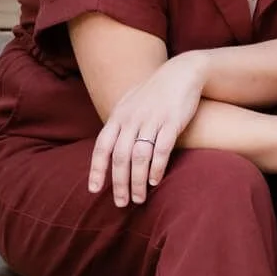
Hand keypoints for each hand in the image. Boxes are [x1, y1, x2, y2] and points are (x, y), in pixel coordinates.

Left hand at [90, 53, 205, 206]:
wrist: (181, 73)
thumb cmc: (154, 91)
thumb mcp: (130, 103)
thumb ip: (118, 123)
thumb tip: (107, 145)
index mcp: (118, 116)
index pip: (101, 146)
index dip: (97, 169)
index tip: (94, 190)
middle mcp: (132, 119)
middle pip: (120, 157)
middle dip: (119, 183)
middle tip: (122, 202)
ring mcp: (152, 120)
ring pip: (139, 156)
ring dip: (138, 181)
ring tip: (139, 198)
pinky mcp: (171, 122)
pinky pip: (162, 149)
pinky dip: (157, 167)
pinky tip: (155, 181)